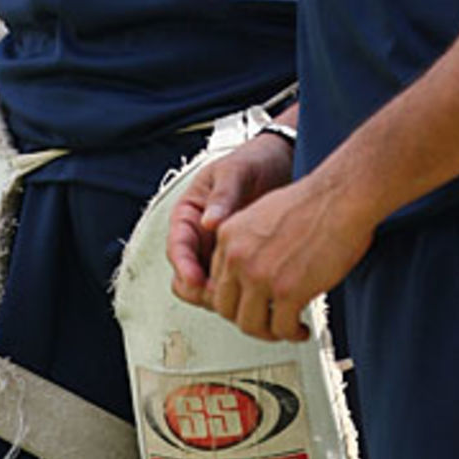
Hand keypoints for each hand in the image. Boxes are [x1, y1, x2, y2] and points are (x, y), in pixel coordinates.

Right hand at [168, 130, 293, 306]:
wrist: (282, 163)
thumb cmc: (254, 161)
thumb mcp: (235, 171)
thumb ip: (222, 195)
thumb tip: (208, 221)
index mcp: (189, 214)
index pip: (177, 246)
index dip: (183, 266)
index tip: (195, 279)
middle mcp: (199, 237)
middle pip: (187, 277)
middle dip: (200, 290)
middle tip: (223, 294)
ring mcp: (218, 252)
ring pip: (208, 289)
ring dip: (221, 297)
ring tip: (244, 296)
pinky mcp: (239, 263)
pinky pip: (233, 287)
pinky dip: (241, 294)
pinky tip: (258, 293)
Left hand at [207, 168, 376, 343]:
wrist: (339, 196)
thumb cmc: (313, 202)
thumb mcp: (262, 214)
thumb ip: (248, 241)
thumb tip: (252, 268)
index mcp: (229, 236)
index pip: (216, 282)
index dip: (235, 299)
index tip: (250, 304)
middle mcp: (238, 257)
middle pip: (226, 309)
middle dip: (247, 320)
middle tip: (264, 322)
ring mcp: (260, 276)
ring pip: (251, 325)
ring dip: (268, 333)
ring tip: (285, 329)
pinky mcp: (288, 291)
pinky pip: (281, 328)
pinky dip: (292, 334)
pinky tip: (301, 329)